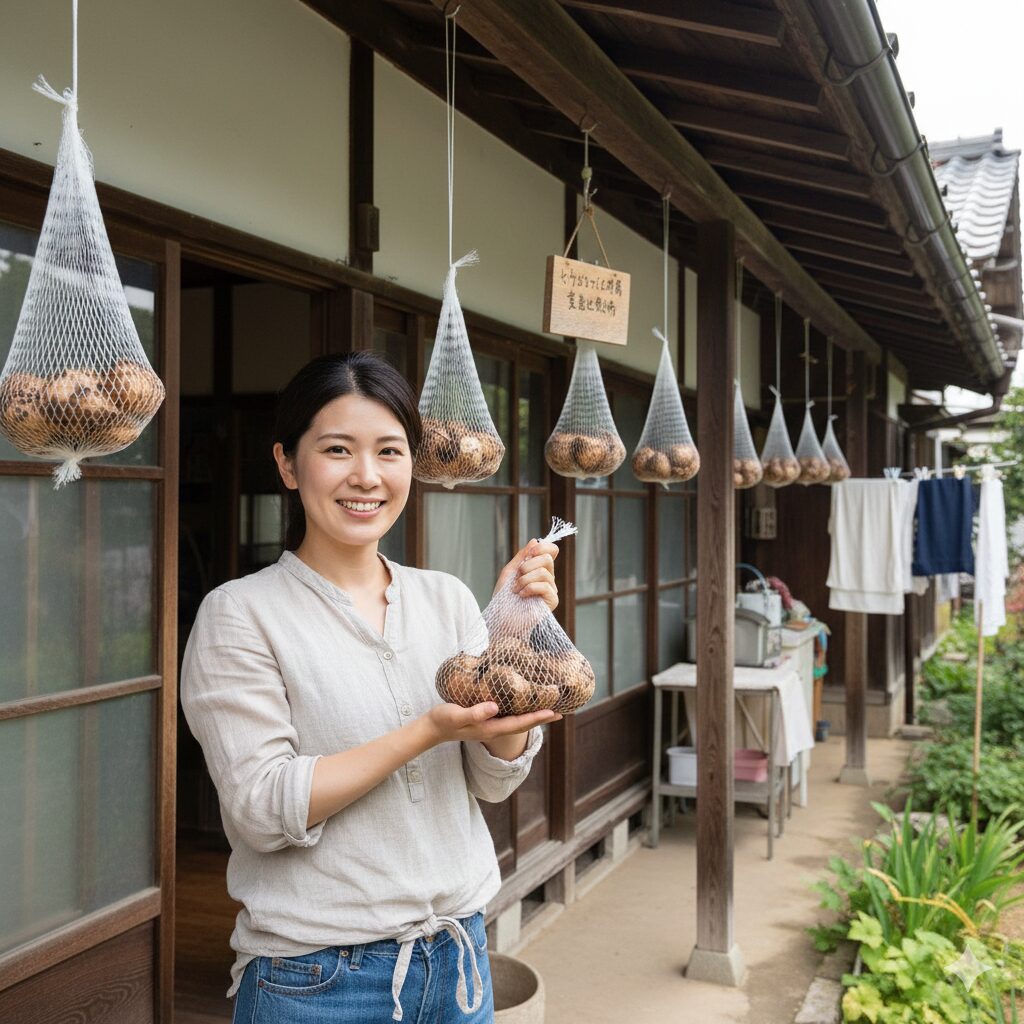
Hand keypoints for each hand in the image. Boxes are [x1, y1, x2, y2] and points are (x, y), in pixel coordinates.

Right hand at [424, 701, 560, 746]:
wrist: (432, 728)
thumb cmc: (443, 720)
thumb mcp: (457, 715)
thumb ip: (475, 712)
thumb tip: (495, 708)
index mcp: (490, 728)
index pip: (520, 724)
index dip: (538, 718)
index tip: (555, 712)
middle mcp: (494, 729)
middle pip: (523, 725)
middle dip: (542, 718)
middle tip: (561, 712)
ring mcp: (490, 726)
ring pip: (517, 721)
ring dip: (534, 716)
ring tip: (548, 709)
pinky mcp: (485, 720)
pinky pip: (509, 717)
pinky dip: (521, 712)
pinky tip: (523, 705)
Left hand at [493, 539, 559, 611]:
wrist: (501, 618)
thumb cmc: (504, 597)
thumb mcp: (510, 571)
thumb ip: (522, 556)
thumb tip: (535, 540)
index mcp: (539, 569)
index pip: (551, 551)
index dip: (543, 547)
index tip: (531, 552)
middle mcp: (548, 578)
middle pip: (548, 558)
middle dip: (528, 565)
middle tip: (518, 577)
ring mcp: (551, 590)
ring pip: (543, 572)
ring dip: (524, 580)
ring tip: (516, 590)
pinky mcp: (552, 601)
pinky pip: (545, 586)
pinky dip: (529, 588)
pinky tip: (522, 595)